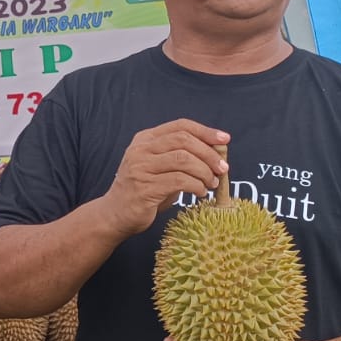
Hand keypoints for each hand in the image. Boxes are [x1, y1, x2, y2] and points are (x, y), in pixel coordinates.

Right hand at [102, 120, 228, 235]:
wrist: (115, 214)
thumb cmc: (143, 190)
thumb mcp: (159, 167)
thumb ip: (180, 157)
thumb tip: (216, 154)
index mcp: (145, 139)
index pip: (180, 126)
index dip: (205, 131)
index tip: (225, 139)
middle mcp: (141, 150)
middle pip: (184, 141)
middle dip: (209, 153)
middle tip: (223, 168)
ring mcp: (141, 168)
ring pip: (183, 160)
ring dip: (204, 172)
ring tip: (212, 183)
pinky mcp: (145, 188)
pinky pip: (180, 181)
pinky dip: (197, 186)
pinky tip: (201, 192)